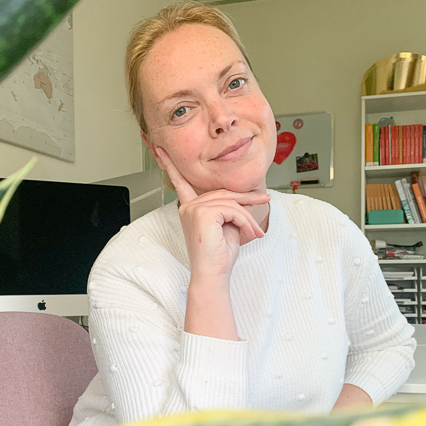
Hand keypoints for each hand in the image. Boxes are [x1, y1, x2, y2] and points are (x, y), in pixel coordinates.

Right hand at [156, 147, 269, 280]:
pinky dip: (245, 221)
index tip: (160, 150)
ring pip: (231, 202)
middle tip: (265, 199)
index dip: (171, 166)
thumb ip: (230, 208)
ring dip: (248, 217)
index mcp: (190, 208)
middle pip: (223, 193)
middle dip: (246, 197)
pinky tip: (249, 233)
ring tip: (256, 232)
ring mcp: (193, 209)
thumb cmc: (219, 256)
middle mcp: (188, 206)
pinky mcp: (203, 213)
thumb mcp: (227, 226)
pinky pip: (232, 210)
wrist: (213, 275)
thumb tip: (247, 196)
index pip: (181, 183)